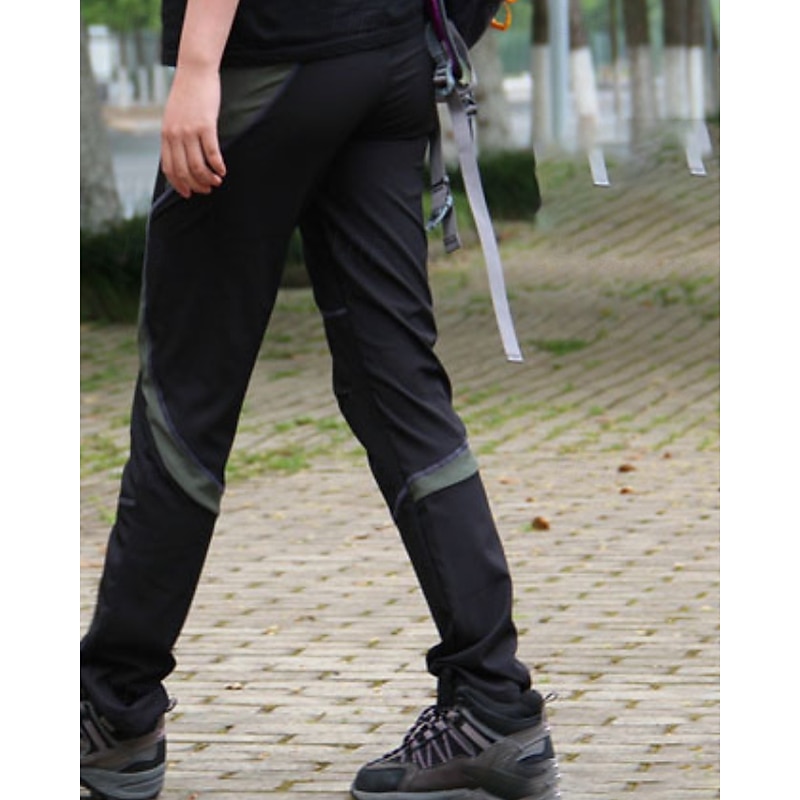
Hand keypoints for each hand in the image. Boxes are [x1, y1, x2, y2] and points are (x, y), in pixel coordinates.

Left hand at [161, 66, 226, 197]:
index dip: (179, 185)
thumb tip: (182, 156)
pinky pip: (212, 153)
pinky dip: (218, 166)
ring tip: (217, 182)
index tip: (189, 193)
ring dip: (208, 178)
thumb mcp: (174, 116)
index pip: (169, 168)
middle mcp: (175, 135)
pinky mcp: (205, 125)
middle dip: (196, 185)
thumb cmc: (187, 94)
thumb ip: (175, 136)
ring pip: (197, 165)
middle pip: (184, 171)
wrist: (194, 71)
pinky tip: (223, 170)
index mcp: (166, 134)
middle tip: (208, 189)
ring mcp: (189, 130)